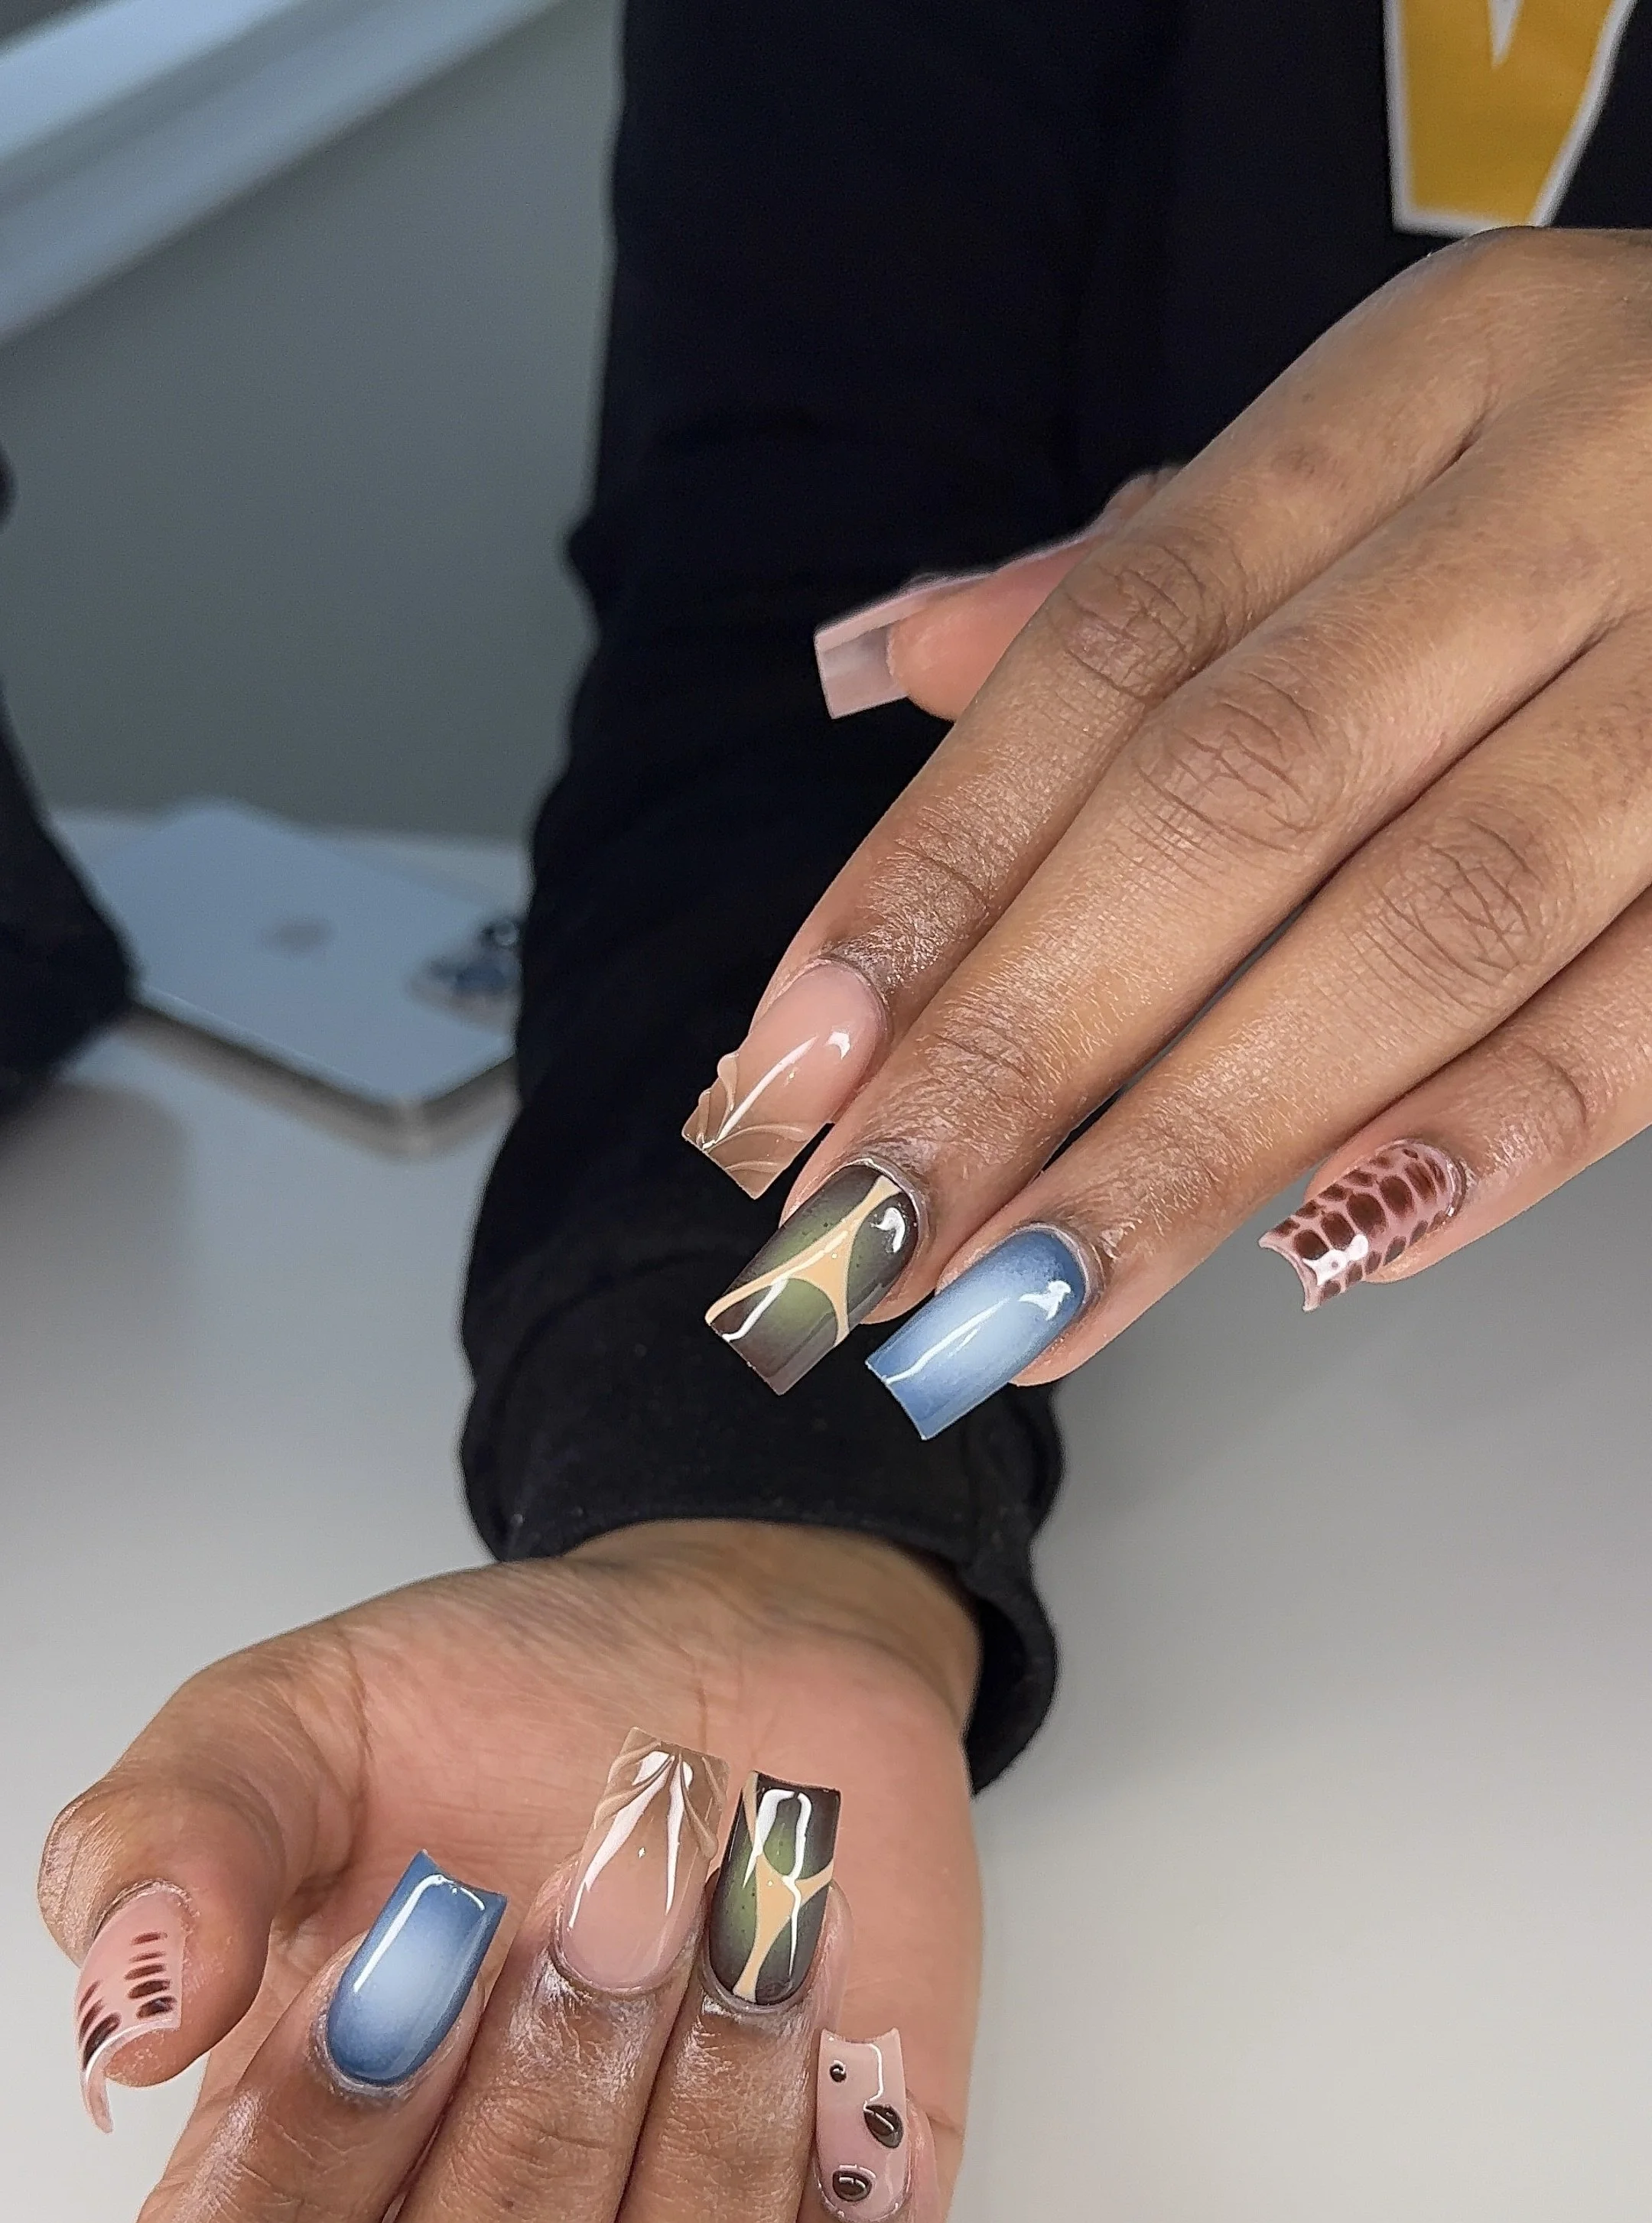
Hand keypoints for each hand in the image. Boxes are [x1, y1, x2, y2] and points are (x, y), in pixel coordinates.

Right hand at [39, 1523, 979, 2222]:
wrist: (730, 1666)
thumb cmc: (496, 1724)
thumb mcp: (294, 1726)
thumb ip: (175, 1841)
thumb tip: (134, 2014)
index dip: (279, 2216)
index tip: (382, 1982)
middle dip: (526, 2169)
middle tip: (601, 1926)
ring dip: (703, 2184)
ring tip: (743, 1950)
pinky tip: (854, 2078)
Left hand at [693, 230, 1651, 1430]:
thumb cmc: (1639, 465)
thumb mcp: (1415, 439)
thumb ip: (1168, 571)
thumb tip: (898, 664)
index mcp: (1440, 375)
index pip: (1123, 643)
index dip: (939, 867)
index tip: (798, 1066)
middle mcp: (1582, 489)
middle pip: (1241, 793)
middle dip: (1025, 1040)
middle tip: (870, 1236)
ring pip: (1432, 919)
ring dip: (1204, 1137)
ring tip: (1028, 1301)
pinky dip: (1493, 1128)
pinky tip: (1326, 1252)